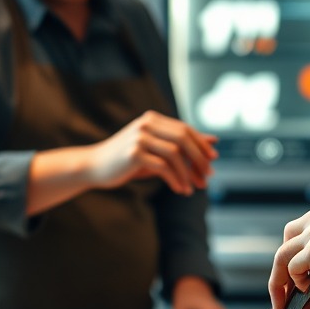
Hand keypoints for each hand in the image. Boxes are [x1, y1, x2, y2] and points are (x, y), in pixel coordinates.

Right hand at [88, 110, 216, 195]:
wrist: (94, 166)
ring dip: (188, 173)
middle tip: (208, 176)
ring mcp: (139, 137)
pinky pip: (163, 167)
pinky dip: (175, 179)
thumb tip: (214, 141)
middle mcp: (146, 124)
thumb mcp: (156, 149)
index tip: (213, 160)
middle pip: (183, 138)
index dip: (201, 144)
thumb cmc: (128, 159)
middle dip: (199, 158)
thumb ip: (182, 144)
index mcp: (153, 119)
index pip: (185, 129)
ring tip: (193, 188)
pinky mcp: (134, 154)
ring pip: (175, 154)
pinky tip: (180, 189)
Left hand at [268, 196, 309, 297]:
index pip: (304, 224)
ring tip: (286, 295)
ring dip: (282, 277)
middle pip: (288, 236)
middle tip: (287, 279)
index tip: (301, 263)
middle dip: (286, 258)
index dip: (300, 245)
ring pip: (283, 254)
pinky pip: (292, 267)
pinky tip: (305, 290)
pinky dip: (295, 281)